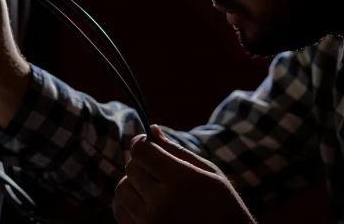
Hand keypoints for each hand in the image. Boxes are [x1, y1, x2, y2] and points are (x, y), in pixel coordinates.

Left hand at [113, 125, 255, 223]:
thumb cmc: (223, 205)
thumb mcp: (209, 172)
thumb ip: (176, 150)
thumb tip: (151, 130)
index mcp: (180, 181)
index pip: (141, 151)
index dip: (142, 143)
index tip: (147, 144)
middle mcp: (161, 203)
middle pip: (131, 168)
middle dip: (141, 163)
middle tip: (156, 168)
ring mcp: (149, 223)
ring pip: (121, 189)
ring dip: (132, 183)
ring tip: (151, 188)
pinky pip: (120, 211)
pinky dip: (127, 203)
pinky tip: (144, 203)